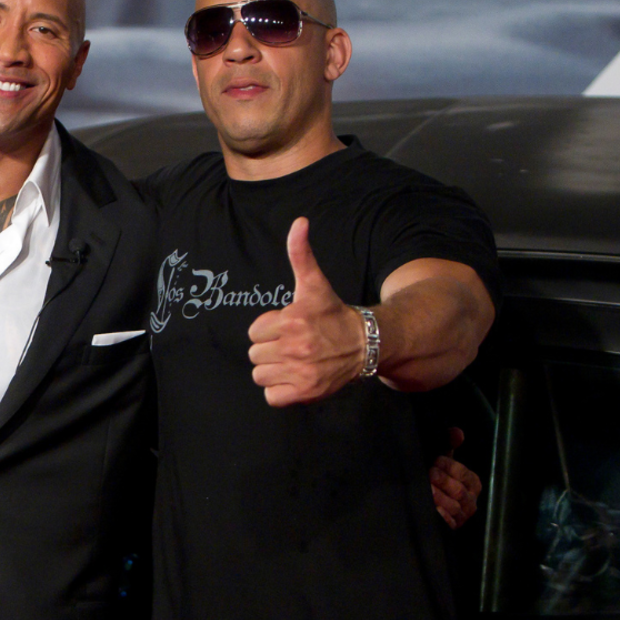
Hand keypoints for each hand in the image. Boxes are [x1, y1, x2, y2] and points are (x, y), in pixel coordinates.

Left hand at [247, 217, 364, 405]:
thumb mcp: (314, 283)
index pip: (254, 332)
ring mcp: (300, 372)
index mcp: (291, 320)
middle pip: (255, 355)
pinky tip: (294, 377)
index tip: (288, 328)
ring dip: (273, 371)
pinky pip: (272, 397)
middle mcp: (295, 347)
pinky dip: (279, 391)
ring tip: (292, 361)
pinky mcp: (305, 392)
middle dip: (270, 350)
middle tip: (291, 345)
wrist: (365, 343)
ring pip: (261, 376)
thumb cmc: (333, 314)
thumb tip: (299, 222)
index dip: (269, 330)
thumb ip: (300, 254)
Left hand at [430, 427, 481, 528]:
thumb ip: (449, 445)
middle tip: (429, 474)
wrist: (425, 503)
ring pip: (454, 507)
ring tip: (428, 489)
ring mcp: (461, 516)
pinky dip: (442, 515)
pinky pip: (449, 523)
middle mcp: (470, 501)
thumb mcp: (443, 461)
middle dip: (444, 481)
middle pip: (460, 491)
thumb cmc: (438, 479)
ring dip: (440, 497)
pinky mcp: (451, 527)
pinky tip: (434, 508)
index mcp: (472, 484)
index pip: (465, 474)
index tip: (436, 461)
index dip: (450, 467)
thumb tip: (457, 433)